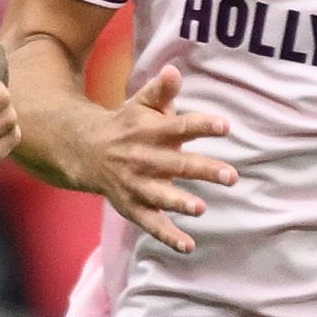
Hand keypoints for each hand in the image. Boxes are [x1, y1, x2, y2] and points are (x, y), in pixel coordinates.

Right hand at [56, 65, 234, 252]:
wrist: (84, 151)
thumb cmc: (126, 125)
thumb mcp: (140, 104)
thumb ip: (161, 91)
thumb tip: (174, 70)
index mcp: (149, 131)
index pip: (179, 127)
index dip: (202, 126)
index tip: (225, 126)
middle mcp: (143, 159)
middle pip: (177, 164)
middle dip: (203, 170)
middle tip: (231, 176)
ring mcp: (137, 185)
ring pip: (160, 196)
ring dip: (179, 203)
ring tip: (200, 208)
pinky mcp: (132, 206)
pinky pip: (151, 224)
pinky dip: (168, 236)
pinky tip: (188, 246)